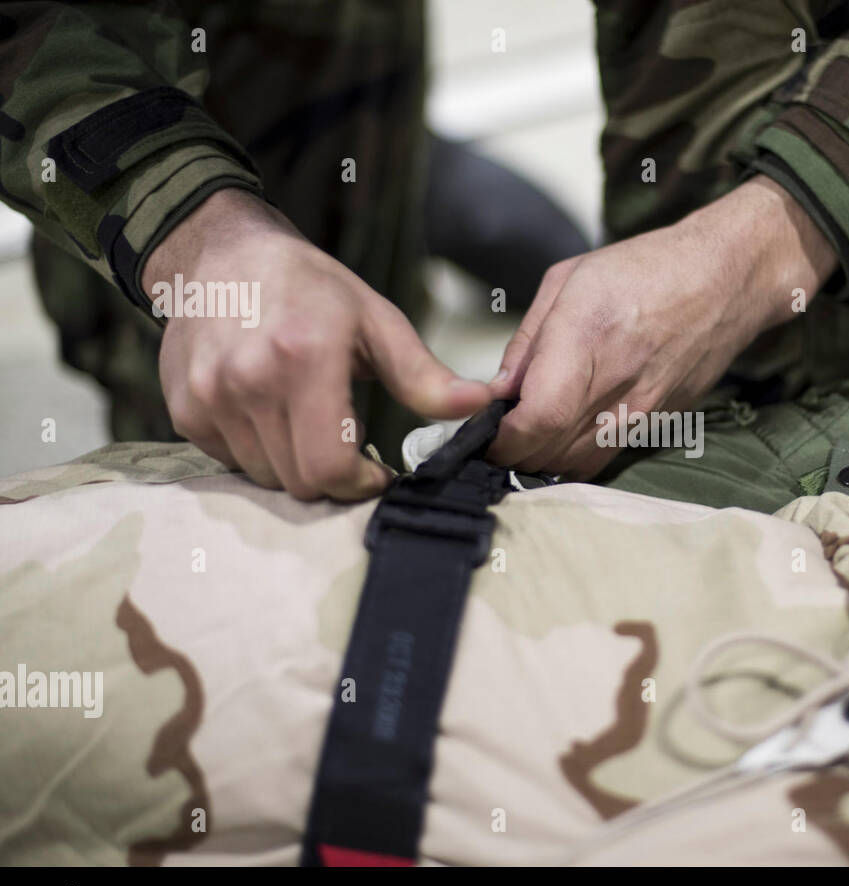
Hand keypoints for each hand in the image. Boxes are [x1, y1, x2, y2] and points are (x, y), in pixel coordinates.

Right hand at [149, 188, 490, 499]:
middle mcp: (249, 379)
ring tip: (308, 425)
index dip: (360, 485)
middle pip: (299, 481)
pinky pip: (228, 461)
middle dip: (334, 478)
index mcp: (305, 356)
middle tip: (349, 451)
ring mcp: (209, 396)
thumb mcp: (375, 320)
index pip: (330, 467)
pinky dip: (256, 452)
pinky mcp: (184, 408)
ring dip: (294, 466)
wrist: (218, 253)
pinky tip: (270, 415)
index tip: (377, 472)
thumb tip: (480, 405)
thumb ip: (423, 375)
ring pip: (264, 477)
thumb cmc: (308, 287)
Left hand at [487, 175, 836, 477]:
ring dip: (540, 459)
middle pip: (548, 452)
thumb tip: (501, 390)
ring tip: (527, 433)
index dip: (499, 437)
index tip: (483, 429)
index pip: (535, 419)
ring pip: (574, 466)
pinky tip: (562, 435)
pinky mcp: (657, 425)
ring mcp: (641, 411)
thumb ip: (528, 340)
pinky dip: (572, 458)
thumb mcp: (567, 280)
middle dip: (510, 450)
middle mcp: (616, 383)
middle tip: (495, 431)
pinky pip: (602, 460)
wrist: (725, 280)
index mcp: (587, 338)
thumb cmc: (647, 269)